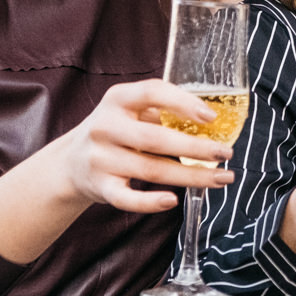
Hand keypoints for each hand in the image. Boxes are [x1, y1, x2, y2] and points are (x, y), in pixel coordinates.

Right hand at [58, 80, 236, 213]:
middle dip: (196, 147)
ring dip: (191, 176)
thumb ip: (161, 109)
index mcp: (118, 99)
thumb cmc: (115, 131)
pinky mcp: (100, 187)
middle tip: (226, 153)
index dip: (183, 102)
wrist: (70, 162)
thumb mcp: (129, 109)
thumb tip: (214, 122)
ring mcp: (101, 158)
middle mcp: (106, 126)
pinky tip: (174, 200)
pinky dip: (150, 202)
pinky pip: (127, 198)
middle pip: (156, 139)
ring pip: (151, 170)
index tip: (211, 117)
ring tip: (220, 178)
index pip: (152, 92)